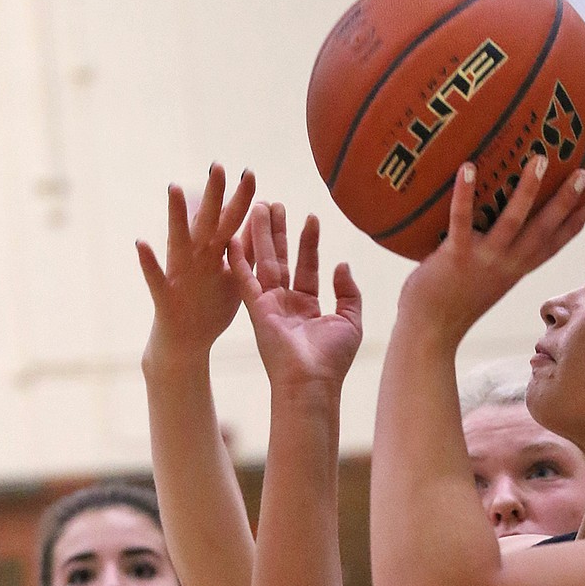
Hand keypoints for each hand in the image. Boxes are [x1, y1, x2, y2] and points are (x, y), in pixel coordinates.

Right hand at [137, 164, 256, 360]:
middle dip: (213, 195)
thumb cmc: (211, 306)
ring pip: (179, 241)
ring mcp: (180, 274)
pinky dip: (148, 262)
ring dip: (177, 216)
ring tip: (175, 189)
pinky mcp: (166, 295)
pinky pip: (156, 278)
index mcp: (216, 254)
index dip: (241, 199)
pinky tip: (142, 243)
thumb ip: (245, 250)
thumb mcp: (234, 276)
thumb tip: (260, 219)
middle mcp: (197, 257)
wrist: (186, 342)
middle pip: (208, 223)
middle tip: (218, 166)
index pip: (231, 221)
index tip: (250, 172)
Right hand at [228, 203, 361, 390]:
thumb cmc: (332, 360)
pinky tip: (233, 237)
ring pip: (264, 262)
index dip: (309, 243)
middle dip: (279, 231)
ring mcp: (269, 306)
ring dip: (261, 234)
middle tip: (275, 203)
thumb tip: (342, 264)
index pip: (308, 268)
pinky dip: (239, 258)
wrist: (311, 382)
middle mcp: (286, 304)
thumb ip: (349, 292)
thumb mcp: (351, 321)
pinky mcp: (256, 309)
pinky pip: (245, 279)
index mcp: (308, 308)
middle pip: (281, 259)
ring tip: (259, 205)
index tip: (312, 218)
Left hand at [399, 156, 584, 341]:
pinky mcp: (456, 257)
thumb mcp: (480, 283)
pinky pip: (462, 221)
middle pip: (543, 230)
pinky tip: (468, 168)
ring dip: (528, 191)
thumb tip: (485, 238)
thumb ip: (489, 263)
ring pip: (513, 222)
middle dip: (565, 202)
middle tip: (583, 173)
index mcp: (513, 272)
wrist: (429, 333)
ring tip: (540, 160)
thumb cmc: (448, 306)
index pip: (550, 247)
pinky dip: (465, 195)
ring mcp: (484, 261)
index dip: (572, 228)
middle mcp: (506, 266)